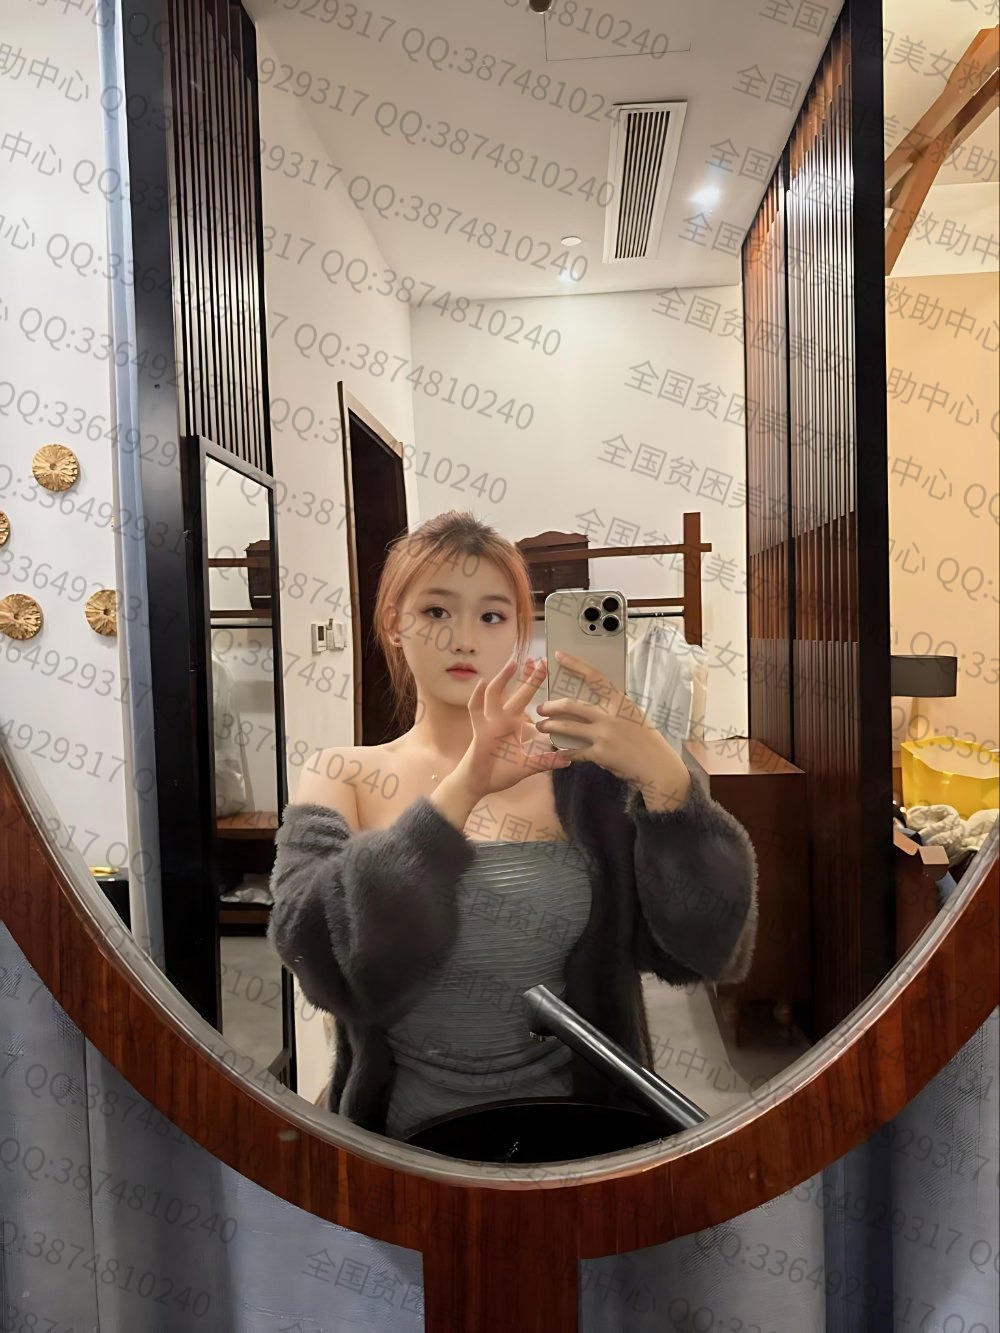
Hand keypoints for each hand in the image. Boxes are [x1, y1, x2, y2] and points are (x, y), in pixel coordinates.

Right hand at [458, 656, 571, 800]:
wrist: (481, 782)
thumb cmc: (504, 771)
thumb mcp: (529, 767)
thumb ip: (546, 762)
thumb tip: (568, 760)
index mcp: (521, 726)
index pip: (535, 706)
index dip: (547, 699)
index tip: (559, 682)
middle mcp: (507, 719)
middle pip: (519, 694)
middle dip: (529, 678)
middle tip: (541, 662)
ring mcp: (492, 721)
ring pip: (497, 694)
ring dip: (504, 679)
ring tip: (513, 664)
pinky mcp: (479, 728)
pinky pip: (475, 710)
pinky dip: (477, 696)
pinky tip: (481, 683)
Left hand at [535, 650, 689, 808]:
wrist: (657, 766)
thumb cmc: (646, 739)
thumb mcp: (633, 715)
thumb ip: (613, 708)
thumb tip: (592, 701)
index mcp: (619, 702)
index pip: (594, 677)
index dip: (575, 664)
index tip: (559, 655)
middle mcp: (610, 716)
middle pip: (571, 706)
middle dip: (551, 706)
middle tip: (541, 708)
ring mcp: (604, 735)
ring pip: (567, 728)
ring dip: (550, 727)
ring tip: (541, 727)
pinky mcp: (600, 754)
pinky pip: (575, 751)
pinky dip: (565, 751)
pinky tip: (557, 751)